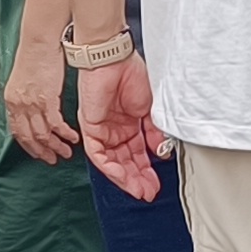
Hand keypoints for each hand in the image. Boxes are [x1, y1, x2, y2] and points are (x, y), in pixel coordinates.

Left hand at [5, 43, 74, 161]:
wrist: (39, 40)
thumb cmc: (34, 54)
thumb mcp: (24, 79)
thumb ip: (25, 96)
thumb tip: (33, 108)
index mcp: (11, 100)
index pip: (16, 130)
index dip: (27, 145)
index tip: (36, 151)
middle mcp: (19, 104)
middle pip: (28, 137)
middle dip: (41, 151)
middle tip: (51, 158)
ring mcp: (32, 103)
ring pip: (42, 134)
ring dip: (55, 146)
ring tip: (65, 151)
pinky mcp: (47, 99)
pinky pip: (55, 124)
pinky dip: (65, 134)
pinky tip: (72, 137)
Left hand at [81, 53, 159, 197]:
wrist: (114, 59)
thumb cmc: (132, 74)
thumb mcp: (150, 108)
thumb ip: (154, 132)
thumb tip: (160, 152)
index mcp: (131, 123)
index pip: (138, 153)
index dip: (147, 170)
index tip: (156, 184)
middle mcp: (116, 129)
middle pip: (125, 161)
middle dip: (138, 179)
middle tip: (148, 193)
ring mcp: (102, 129)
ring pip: (112, 161)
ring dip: (125, 177)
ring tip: (139, 189)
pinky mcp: (90, 127)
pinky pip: (98, 154)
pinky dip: (110, 167)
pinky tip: (122, 176)